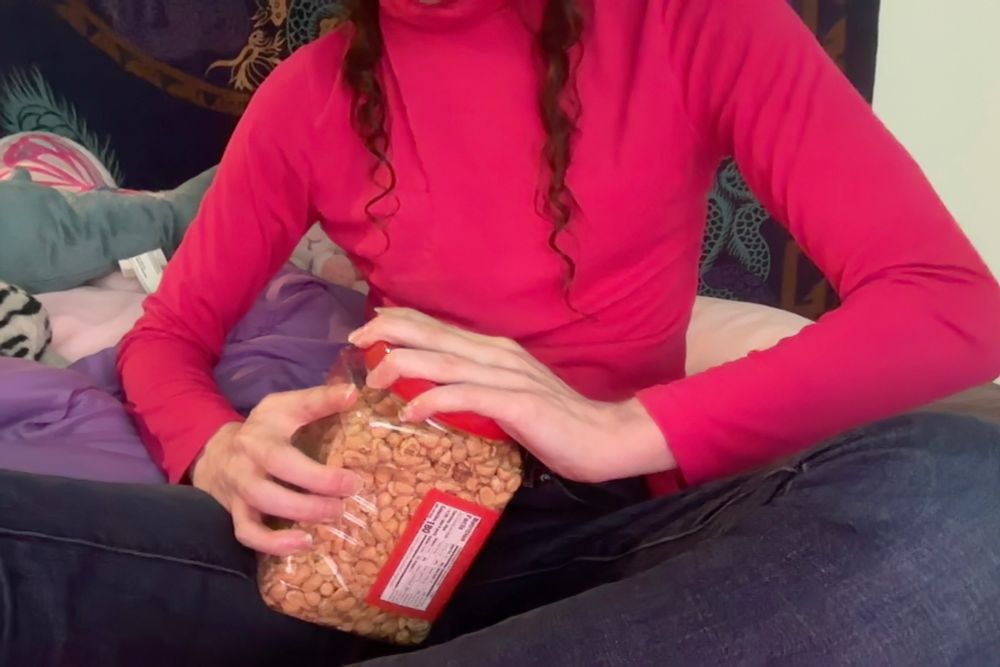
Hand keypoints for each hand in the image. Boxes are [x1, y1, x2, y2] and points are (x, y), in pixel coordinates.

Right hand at [192, 385, 362, 555]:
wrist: (215, 455)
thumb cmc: (263, 431)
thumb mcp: (285, 408)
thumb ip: (317, 401)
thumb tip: (353, 393)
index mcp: (264, 428)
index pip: (294, 414)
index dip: (321, 414)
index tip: (352, 422)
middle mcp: (248, 456)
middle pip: (277, 466)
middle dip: (316, 481)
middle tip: (352, 487)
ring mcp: (239, 487)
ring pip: (263, 501)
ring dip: (301, 511)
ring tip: (335, 513)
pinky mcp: (235, 513)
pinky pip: (249, 533)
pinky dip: (275, 543)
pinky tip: (305, 543)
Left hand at [350, 308, 674, 482]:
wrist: (604, 438)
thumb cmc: (555, 423)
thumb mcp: (507, 397)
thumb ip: (474, 388)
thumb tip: (434, 393)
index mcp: (494, 350)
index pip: (439, 328)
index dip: (401, 322)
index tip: (367, 328)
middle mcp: (497, 355)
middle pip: (435, 336)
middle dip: (390, 333)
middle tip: (354, 340)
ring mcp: (509, 378)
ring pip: (445, 362)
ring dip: (404, 364)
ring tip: (371, 375)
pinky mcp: (518, 405)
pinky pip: (468, 397)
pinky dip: (436, 400)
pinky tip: (410, 412)